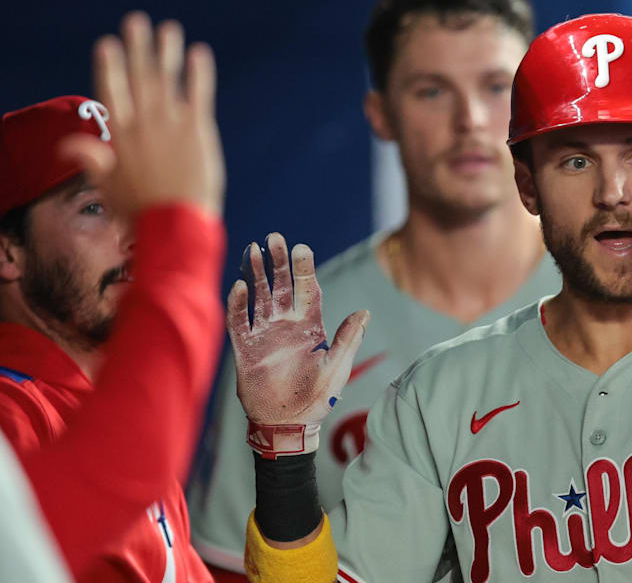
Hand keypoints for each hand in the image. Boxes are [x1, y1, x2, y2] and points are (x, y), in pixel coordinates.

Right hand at [60, 12, 224, 217]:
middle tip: (136, 21)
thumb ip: (89, 160)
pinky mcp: (198, 131)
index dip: (110, 68)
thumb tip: (66, 145)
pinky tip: (200, 53)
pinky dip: (200, 74)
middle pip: (140, 78)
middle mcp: (144, 124)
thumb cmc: (139, 210)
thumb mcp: (106, 186)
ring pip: (168, 80)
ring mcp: (171, 125)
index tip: (107, 44)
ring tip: (168, 29)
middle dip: (138, 48)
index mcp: (120, 136)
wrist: (174, 226)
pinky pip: (199, 95)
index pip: (112, 93)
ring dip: (167, 52)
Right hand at [228, 232, 369, 458]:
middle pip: (280, 285)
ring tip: (253, 250)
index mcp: (310, 326)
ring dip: (255, 274)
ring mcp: (265, 334)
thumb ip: (347, 339)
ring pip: (258, 297)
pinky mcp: (246, 349)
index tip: (302, 248)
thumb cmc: (316, 398)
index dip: (304, 269)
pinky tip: (238, 286)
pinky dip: (238, 304)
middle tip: (275, 237)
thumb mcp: (336, 368)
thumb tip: (364, 312)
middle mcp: (286, 325)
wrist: (287, 424)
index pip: (308, 290)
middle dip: (278, 262)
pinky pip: (239, 322)